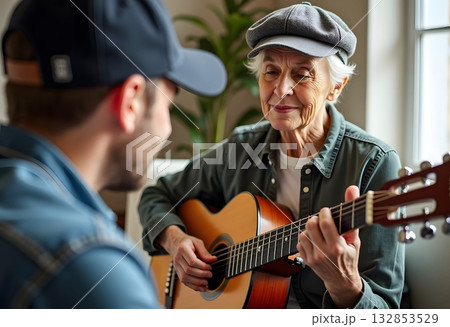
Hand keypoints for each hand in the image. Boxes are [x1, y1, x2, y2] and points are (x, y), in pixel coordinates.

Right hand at [157, 225, 216, 291]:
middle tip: (210, 274)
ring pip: (185, 278)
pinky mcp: (177, 272)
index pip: (192, 261)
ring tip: (206, 282)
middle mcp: (177, 258)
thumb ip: (205, 252)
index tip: (210, 267)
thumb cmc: (188, 242)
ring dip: (197, 282)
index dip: (202, 266)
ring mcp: (176, 266)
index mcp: (182, 249)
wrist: (176, 244)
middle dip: (201, 274)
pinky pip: (184, 282)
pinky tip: (201, 287)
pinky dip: (193, 286)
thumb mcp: (197, 243)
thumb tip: (214, 260)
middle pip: (188, 270)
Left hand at [296, 185, 362, 307]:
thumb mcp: (354, 238)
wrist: (342, 281)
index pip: (324, 223)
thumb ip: (352, 214)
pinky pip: (299, 243)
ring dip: (309, 230)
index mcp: (337, 247)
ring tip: (318, 232)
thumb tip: (352, 188)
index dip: (324, 213)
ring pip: (303, 233)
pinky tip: (314, 241)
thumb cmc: (350, 257)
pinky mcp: (306, 261)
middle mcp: (324, 253)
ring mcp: (314, 258)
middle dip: (315, 219)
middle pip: (310, 225)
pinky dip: (305, 239)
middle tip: (321, 220)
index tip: (326, 211)